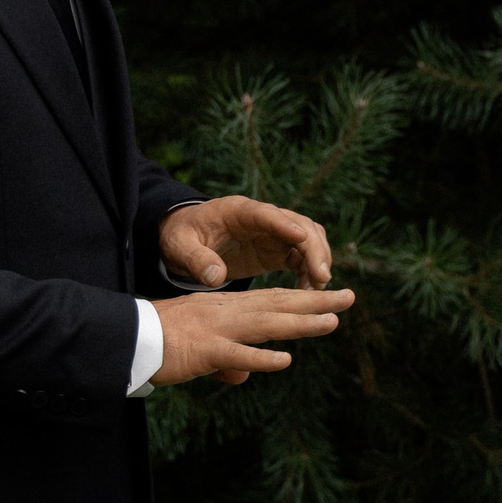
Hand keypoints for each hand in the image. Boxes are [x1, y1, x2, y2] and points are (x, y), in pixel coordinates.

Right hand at [152, 285, 355, 385]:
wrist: (126, 337)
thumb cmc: (160, 342)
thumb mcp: (200, 349)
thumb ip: (226, 361)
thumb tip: (243, 377)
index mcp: (226, 309)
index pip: (272, 299)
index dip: (303, 297)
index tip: (332, 295)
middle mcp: (227, 313)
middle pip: (278, 305)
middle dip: (315, 302)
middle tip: (349, 297)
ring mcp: (217, 330)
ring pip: (266, 324)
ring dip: (299, 324)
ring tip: (331, 322)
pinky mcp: (203, 350)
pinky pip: (236, 354)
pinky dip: (260, 358)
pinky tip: (284, 361)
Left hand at [160, 195, 332, 289]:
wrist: (187, 239)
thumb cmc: (182, 237)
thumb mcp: (180, 246)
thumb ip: (196, 260)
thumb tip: (214, 278)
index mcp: (238, 211)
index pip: (267, 214)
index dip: (285, 225)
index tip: (302, 238)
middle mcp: (263, 218)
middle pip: (299, 225)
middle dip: (314, 249)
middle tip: (321, 277)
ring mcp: (273, 233)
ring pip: (309, 239)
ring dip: (318, 261)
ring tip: (319, 288)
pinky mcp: (277, 249)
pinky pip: (303, 257)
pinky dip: (311, 272)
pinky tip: (310, 291)